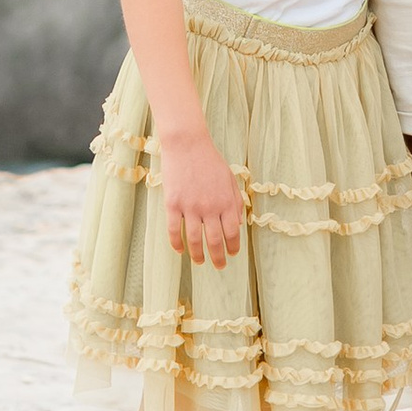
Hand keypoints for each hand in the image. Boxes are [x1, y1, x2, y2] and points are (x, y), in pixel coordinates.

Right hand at [161, 130, 244, 263]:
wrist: (187, 144)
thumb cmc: (210, 160)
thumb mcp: (229, 179)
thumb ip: (236, 201)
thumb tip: (239, 223)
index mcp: (226, 201)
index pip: (232, 232)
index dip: (233, 246)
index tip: (233, 254)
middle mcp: (210, 207)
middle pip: (215, 241)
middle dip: (218, 257)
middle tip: (220, 266)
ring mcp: (190, 206)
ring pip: (194, 239)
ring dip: (198, 254)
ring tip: (200, 262)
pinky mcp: (173, 204)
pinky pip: (174, 230)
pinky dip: (177, 243)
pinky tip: (180, 250)